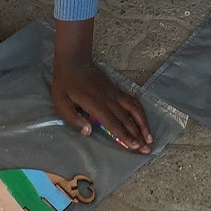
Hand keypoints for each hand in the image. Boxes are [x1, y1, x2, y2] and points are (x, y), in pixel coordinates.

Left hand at [51, 19, 151, 152]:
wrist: (74, 62)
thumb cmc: (65, 84)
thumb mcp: (60, 102)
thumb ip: (73, 118)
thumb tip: (88, 132)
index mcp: (95, 104)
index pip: (113, 122)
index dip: (124, 135)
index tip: (134, 146)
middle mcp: (109, 99)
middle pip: (126, 119)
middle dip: (137, 135)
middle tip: (147, 149)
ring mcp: (115, 93)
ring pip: (133, 109)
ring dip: (143, 124)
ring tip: (150, 137)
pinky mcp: (117, 90)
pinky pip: (132, 101)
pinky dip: (140, 112)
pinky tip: (144, 121)